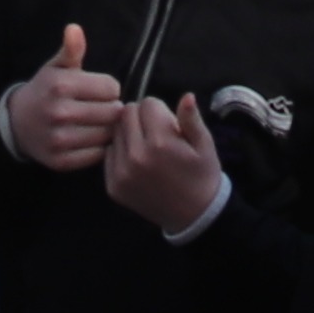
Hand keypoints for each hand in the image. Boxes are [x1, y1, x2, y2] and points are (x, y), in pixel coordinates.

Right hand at [5, 22, 124, 173]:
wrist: (17, 124)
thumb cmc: (45, 91)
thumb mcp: (56, 67)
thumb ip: (71, 50)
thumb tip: (74, 28)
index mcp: (60, 85)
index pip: (112, 88)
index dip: (109, 88)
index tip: (100, 91)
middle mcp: (59, 112)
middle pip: (113, 112)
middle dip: (111, 108)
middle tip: (101, 108)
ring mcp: (60, 139)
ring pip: (107, 134)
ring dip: (107, 129)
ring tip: (97, 122)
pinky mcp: (62, 161)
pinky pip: (98, 155)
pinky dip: (98, 147)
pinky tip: (89, 138)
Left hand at [104, 92, 224, 235]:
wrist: (194, 216)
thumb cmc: (201, 175)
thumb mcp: (204, 145)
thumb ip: (192, 119)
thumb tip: (187, 96)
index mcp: (160, 143)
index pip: (147, 103)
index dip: (160, 110)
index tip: (168, 123)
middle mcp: (136, 156)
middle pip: (126, 113)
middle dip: (141, 117)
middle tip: (156, 133)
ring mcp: (121, 172)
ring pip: (115, 131)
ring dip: (129, 133)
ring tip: (147, 148)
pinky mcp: (112, 185)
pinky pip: (108, 153)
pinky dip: (120, 152)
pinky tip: (137, 162)